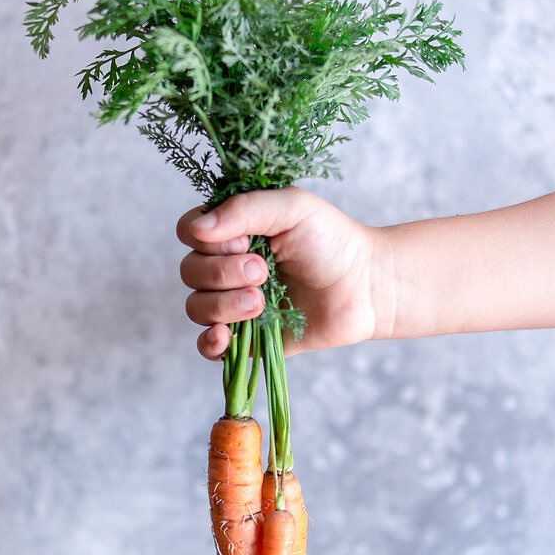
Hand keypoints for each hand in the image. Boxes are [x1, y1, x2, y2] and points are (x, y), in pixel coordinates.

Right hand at [176, 187, 392, 358]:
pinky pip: (208, 347)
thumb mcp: (292, 208)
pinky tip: (225, 335)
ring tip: (262, 302)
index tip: (246, 241)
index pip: (189, 232)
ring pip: (196, 307)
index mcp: (232, 231)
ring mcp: (233, 303)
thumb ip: (244, 209)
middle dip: (223, 273)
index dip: (209, 241)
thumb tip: (197, 229)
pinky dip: (210, 342)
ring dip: (224, 305)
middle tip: (265, 271)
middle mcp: (226, 266)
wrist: (365, 286)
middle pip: (190, 271)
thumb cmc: (331, 240)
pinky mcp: (245, 338)